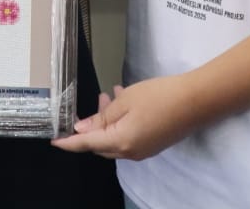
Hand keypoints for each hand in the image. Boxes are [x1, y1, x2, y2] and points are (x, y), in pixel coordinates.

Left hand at [50, 77, 202, 160]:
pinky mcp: (153, 144)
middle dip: (91, 126)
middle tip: (92, 101)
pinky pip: (128, 137)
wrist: (196, 101)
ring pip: (114, 139)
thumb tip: (83, 130)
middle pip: (100, 144)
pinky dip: (120, 123)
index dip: (68, 142)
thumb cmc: (158, 96)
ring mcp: (143, 150)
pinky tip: (124, 102)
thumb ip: (101, 117)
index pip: (86, 144)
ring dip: (107, 121)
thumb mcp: (125, 101)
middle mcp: (130, 152)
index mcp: (120, 142)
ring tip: (109, 96)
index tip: (54, 140)